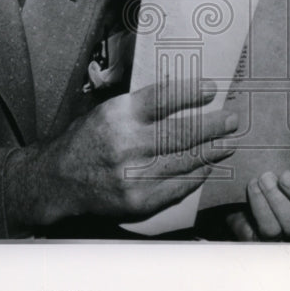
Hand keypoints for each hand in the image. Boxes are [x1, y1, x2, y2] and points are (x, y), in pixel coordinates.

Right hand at [5, 78, 237, 227]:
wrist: (58, 181)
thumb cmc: (86, 140)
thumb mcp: (107, 110)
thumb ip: (140, 105)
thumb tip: (184, 94)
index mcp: (119, 115)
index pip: (163, 99)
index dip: (191, 93)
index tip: (212, 88)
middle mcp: (127, 144)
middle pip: (181, 132)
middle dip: (212, 126)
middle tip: (231, 120)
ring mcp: (133, 176)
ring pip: (183, 160)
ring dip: (210, 151)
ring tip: (227, 143)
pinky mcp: (137, 201)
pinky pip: (177, 187)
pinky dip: (195, 176)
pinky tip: (206, 167)